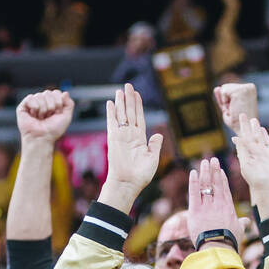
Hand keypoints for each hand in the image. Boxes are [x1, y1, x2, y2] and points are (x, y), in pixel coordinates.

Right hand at [16, 89, 74, 143]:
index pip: (56, 92)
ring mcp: (32, 103)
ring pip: (39, 95)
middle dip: (51, 106)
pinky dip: (35, 107)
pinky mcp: (23, 107)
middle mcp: (41, 101)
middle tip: (47, 117)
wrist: (42, 139)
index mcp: (51, 102)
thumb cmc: (53, 130)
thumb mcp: (66, 117)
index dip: (58, 103)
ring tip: (40, 118)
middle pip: (48, 93)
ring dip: (43, 109)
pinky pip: (30, 98)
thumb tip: (65, 93)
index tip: (57, 113)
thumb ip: (69, 104)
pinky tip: (33, 115)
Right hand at [98, 84, 163, 212]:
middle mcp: (130, 135)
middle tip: (128, 85)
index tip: (136, 94)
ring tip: (120, 90)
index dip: (138, 105)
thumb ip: (155, 145)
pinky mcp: (114, 139)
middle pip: (129, 112)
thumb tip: (157, 134)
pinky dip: (111, 112)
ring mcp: (121, 136)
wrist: (128, 183)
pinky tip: (111, 103)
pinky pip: (112, 122)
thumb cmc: (140, 175)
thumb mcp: (152, 158)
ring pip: (121, 114)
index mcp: (139, 139)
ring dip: (121, 102)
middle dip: (129, 99)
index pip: (139, 117)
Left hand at [187, 157, 242, 248]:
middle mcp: (218, 203)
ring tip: (204, 162)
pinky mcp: (196, 210)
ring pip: (206, 185)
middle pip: (215, 183)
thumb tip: (246, 222)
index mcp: (228, 207)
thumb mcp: (238, 230)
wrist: (218, 247)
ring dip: (205, 172)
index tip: (220, 170)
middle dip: (214, 170)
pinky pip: (194, 193)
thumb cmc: (229, 240)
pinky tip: (193, 172)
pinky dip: (193, 182)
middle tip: (212, 160)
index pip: (224, 190)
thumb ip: (242, 223)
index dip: (221, 179)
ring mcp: (207, 206)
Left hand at [214, 83, 257, 129]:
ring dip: (225, 102)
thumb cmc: (237, 122)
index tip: (235, 109)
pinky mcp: (241, 91)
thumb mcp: (228, 107)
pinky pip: (223, 91)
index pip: (229, 89)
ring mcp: (247, 88)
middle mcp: (250, 87)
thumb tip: (217, 88)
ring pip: (224, 88)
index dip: (227, 101)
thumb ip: (222, 97)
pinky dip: (224, 101)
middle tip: (234, 110)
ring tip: (234, 109)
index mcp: (250, 90)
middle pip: (226, 87)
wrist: (245, 129)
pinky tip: (233, 107)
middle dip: (225, 100)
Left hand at [232, 115, 268, 199]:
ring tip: (260, 127)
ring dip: (263, 135)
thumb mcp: (246, 164)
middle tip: (250, 117)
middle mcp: (259, 155)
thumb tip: (236, 138)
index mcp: (250, 154)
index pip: (246, 137)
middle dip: (253, 128)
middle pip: (256, 138)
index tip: (241, 116)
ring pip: (266, 143)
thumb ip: (243, 151)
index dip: (244, 127)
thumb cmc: (257, 180)